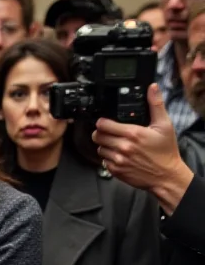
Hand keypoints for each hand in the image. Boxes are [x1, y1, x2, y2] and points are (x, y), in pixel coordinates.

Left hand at [93, 83, 191, 197]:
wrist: (166, 176)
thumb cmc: (166, 152)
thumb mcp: (165, 125)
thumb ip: (156, 105)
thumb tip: (152, 88)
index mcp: (132, 134)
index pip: (104, 124)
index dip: (102, 122)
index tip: (105, 122)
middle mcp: (123, 147)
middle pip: (98, 136)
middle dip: (101, 133)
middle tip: (109, 132)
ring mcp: (118, 160)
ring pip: (100, 149)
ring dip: (105, 145)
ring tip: (116, 144)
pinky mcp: (116, 171)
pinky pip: (104, 161)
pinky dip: (108, 158)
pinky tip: (119, 155)